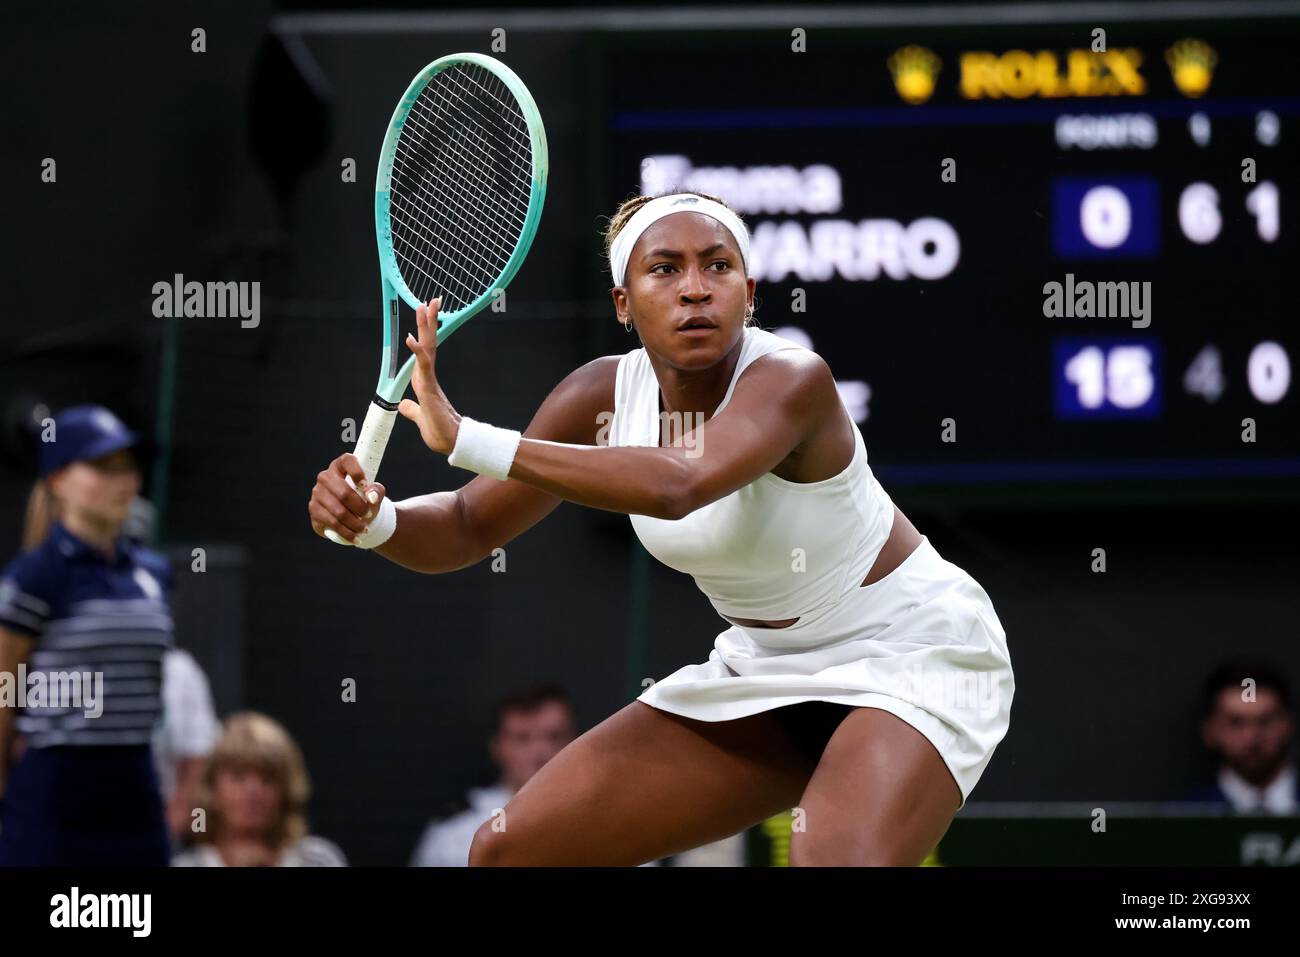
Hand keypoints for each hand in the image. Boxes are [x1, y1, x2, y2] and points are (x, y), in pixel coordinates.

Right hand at [308, 453, 387, 543]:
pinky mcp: (314, 510)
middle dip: (360, 507)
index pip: (347, 461)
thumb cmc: (365, 500)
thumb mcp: (375, 494)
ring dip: (354, 523)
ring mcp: (317, 493)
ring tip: (364, 529)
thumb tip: (370, 497)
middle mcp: (325, 477)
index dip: (357, 472)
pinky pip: (332, 523)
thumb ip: (377, 492)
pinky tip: (356, 538)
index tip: (365, 485)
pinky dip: (347, 532)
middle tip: (369, 515)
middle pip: (343, 493)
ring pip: (338, 511)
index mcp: (340, 466)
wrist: (355, 516)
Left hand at [398, 297, 460, 454]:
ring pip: (427, 348)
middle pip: (428, 343)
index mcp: (425, 381)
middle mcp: (428, 377)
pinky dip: (416, 351)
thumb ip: (412, 410)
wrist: (453, 443)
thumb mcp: (420, 417)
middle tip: (432, 300)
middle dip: (429, 321)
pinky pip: (422, 366)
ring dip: (426, 327)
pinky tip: (411, 339)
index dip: (424, 333)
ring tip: (425, 307)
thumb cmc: (440, 432)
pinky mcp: (429, 388)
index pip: (424, 351)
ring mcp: (429, 381)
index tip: (426, 316)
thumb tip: (404, 406)